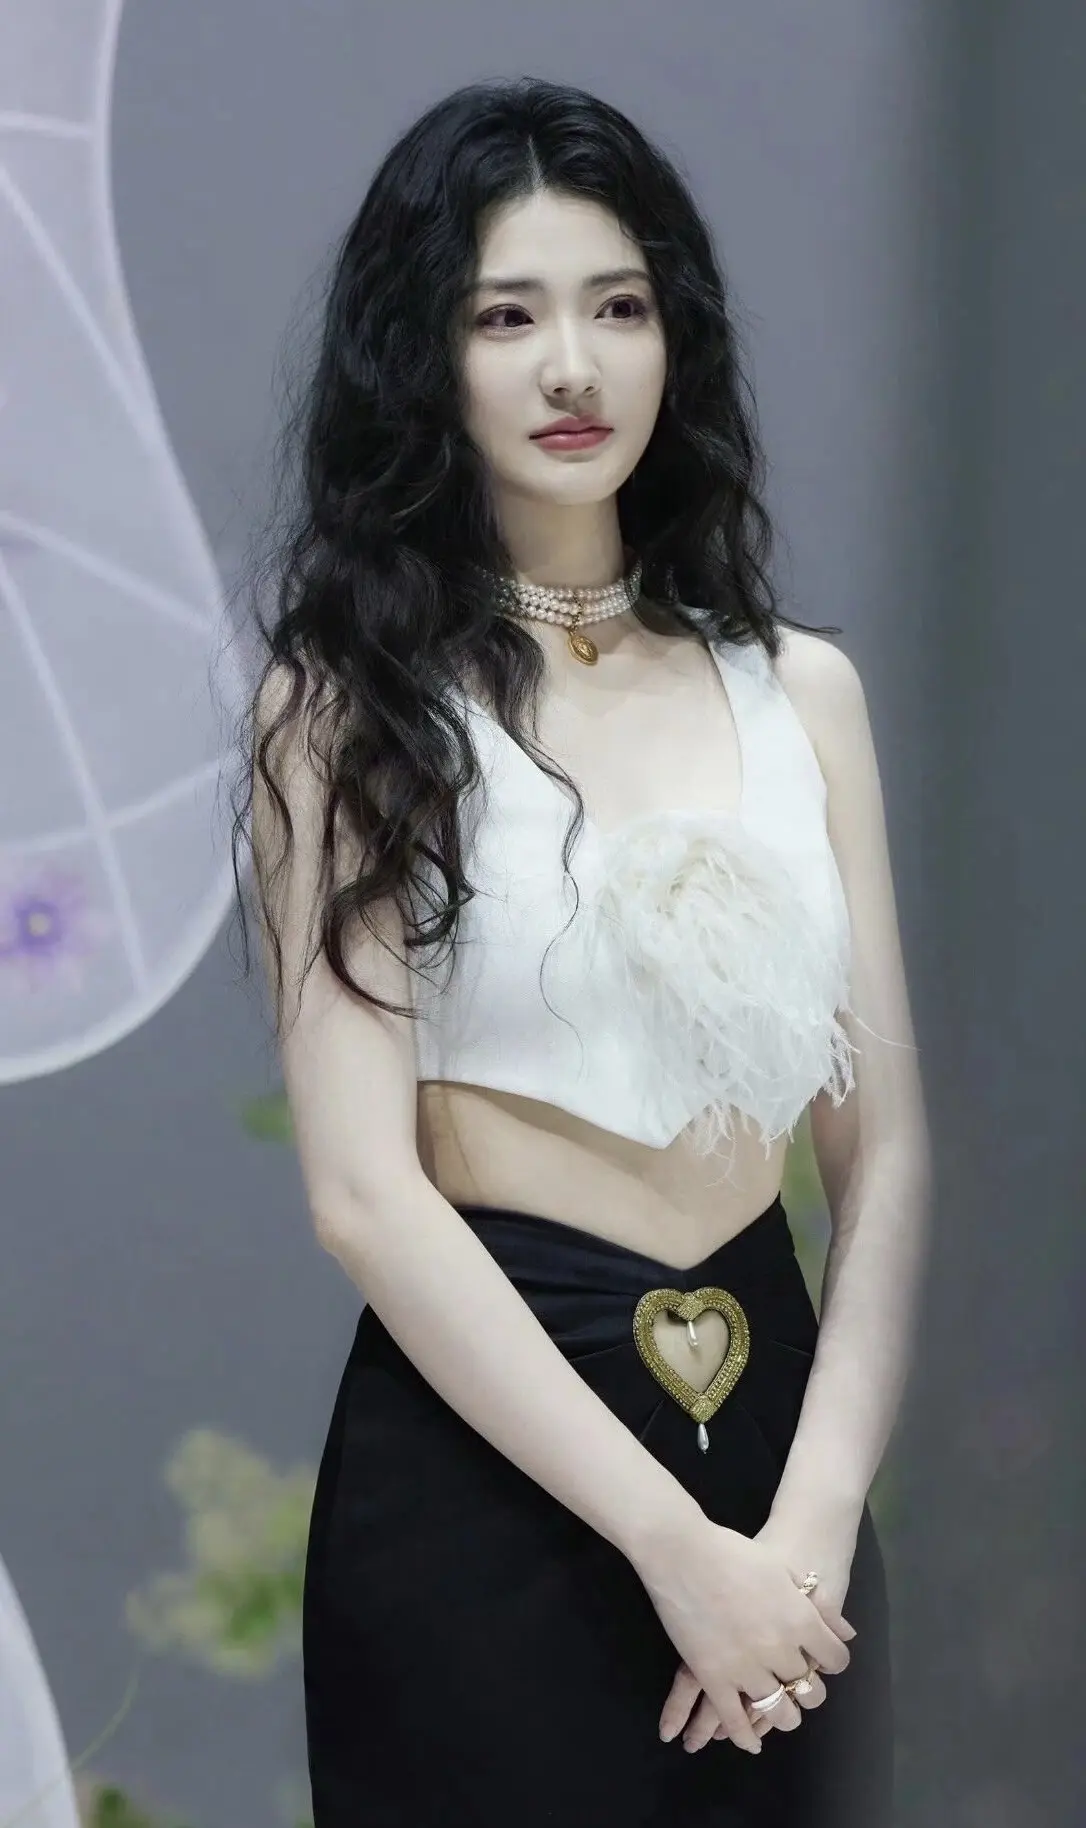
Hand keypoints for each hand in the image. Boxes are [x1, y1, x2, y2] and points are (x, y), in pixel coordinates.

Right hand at [632, 1509, 852, 1756]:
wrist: (684, 1553)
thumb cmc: (734, 1552)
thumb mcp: (783, 1570)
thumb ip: (816, 1604)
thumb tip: (846, 1632)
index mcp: (800, 1620)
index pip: (835, 1657)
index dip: (833, 1661)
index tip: (825, 1661)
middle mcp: (780, 1650)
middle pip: (808, 1689)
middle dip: (809, 1692)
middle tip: (801, 1689)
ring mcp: (746, 1668)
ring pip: (777, 1711)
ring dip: (784, 1717)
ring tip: (782, 1714)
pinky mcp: (714, 1678)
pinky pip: (734, 1720)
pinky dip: (745, 1736)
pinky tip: (751, 1742)